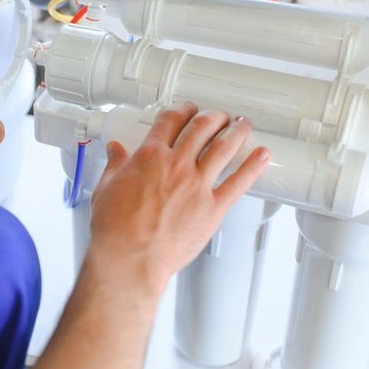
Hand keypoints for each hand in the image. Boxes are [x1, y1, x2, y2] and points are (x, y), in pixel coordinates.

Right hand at [87, 103, 268, 294]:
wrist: (130, 258)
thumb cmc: (115, 230)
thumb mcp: (106, 189)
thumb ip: (114, 166)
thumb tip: (115, 151)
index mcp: (149, 157)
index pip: (171, 120)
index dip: (182, 109)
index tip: (187, 109)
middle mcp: (176, 165)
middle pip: (202, 127)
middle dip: (213, 116)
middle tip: (218, 116)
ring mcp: (196, 185)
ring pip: (224, 147)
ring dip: (236, 131)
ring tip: (243, 124)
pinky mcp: (212, 208)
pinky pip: (239, 182)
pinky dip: (253, 166)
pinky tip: (263, 156)